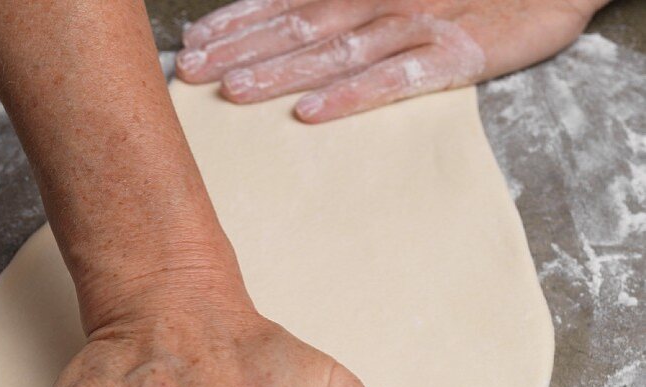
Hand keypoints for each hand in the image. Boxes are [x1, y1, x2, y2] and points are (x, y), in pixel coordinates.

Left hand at [178, 0, 602, 121]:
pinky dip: (352, 95)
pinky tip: (312, 114)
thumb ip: (352, 1)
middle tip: (191, 74)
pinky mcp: (455, 54)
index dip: (237, 20)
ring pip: (335, 49)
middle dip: (239, 47)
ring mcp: (417, 22)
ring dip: (280, 71)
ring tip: (233, 93)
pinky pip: (396, 78)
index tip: (195, 46)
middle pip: (296, 23)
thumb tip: (305, 25)